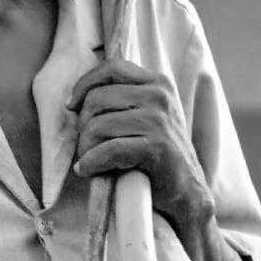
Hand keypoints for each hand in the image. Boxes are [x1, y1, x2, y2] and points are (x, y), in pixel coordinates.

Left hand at [68, 58, 213, 232]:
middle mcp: (160, 96)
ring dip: (85, 148)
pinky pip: (109, 149)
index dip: (84, 84)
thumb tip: (75, 99)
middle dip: (83, 125)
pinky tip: (87, 170)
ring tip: (87, 161)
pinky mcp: (158, 147)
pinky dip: (92, 162)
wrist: (188, 192)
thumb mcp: (145, 117)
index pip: (111, 68)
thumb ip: (121, 100)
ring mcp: (160, 120)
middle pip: (97, 98)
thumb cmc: (158, 156)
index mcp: (157, 83)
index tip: (72, 106)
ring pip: (99, 125)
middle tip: (85, 145)